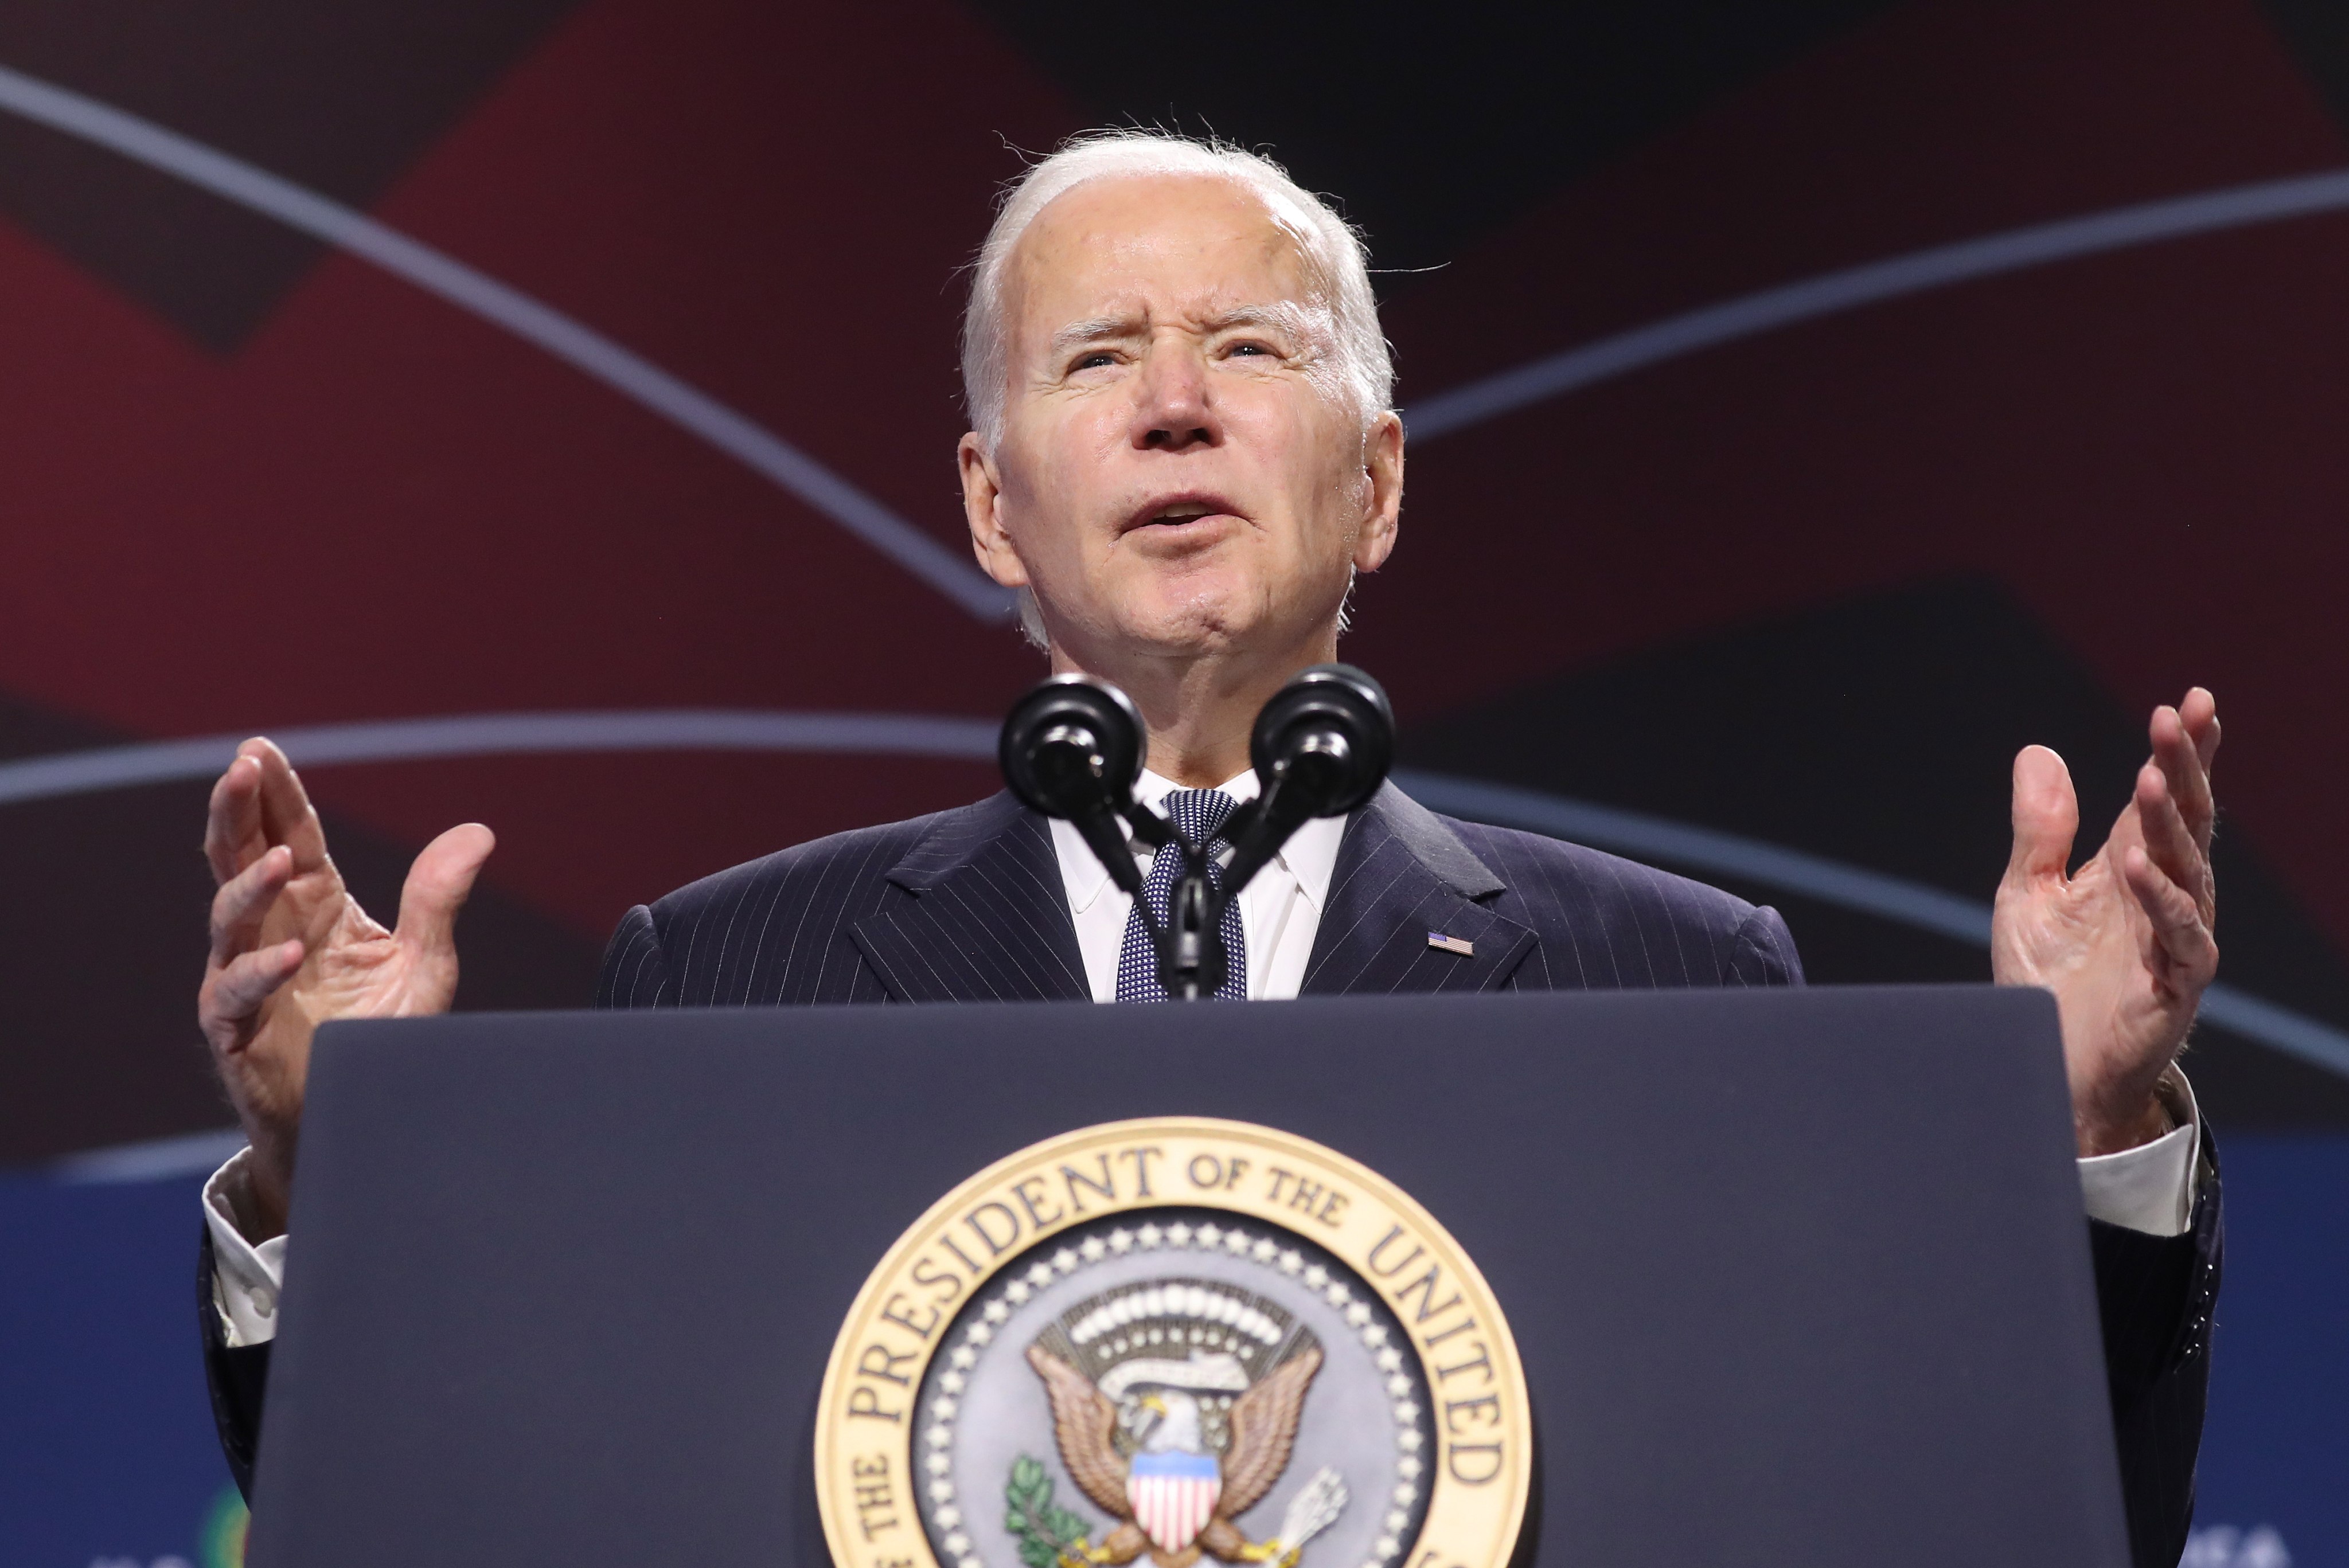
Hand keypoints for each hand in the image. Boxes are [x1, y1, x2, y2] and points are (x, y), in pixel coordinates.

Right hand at [197, 738, 492, 1237]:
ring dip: (250, 886)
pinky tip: (291, 955)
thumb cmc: (386, 1035)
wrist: (366, 1116)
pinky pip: (236, 993)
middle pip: (239, 858)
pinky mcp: (235, 1029)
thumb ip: (438, 899)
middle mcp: (273, 930)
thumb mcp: (425, 963)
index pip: (289, 835)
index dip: (274, 794)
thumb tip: (478, 832)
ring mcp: (246, 976)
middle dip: (236, 812)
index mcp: (314, 904)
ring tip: (279, 862)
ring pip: (229, 918)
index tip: (260, 749)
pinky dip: (261, 971)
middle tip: (241, 770)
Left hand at [1992, 690, 2219, 1155]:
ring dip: (2172, 822)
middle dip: (2185, 767)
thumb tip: (2037, 751)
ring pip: (2187, 870)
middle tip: (2182, 716)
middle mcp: (2163, 896)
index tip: (2191, 702)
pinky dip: (2159, 899)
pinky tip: (2137, 862)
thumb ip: (2039, 827)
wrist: (2042, 1063)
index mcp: (2133, 868)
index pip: (2165, 798)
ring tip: (2153, 773)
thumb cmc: (2045, 982)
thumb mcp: (2027, 891)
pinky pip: (2179, 936)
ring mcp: (2174, 939)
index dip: (2181, 752)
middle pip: (2186, 821)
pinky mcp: (2173, 985)